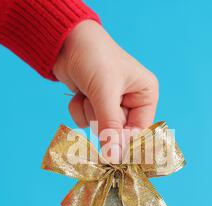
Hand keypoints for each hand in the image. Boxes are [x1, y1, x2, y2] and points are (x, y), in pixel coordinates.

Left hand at [53, 20, 158, 162]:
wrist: (65, 41)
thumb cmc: (94, 57)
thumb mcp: (105, 92)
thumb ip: (110, 127)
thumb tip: (114, 158)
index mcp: (145, 94)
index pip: (140, 130)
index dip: (125, 141)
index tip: (111, 153)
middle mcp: (131, 101)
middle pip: (118, 132)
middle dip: (102, 118)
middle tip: (96, 101)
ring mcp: (111, 103)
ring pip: (99, 128)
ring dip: (88, 112)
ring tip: (87, 91)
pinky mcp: (93, 103)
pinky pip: (85, 121)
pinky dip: (78, 109)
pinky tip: (79, 92)